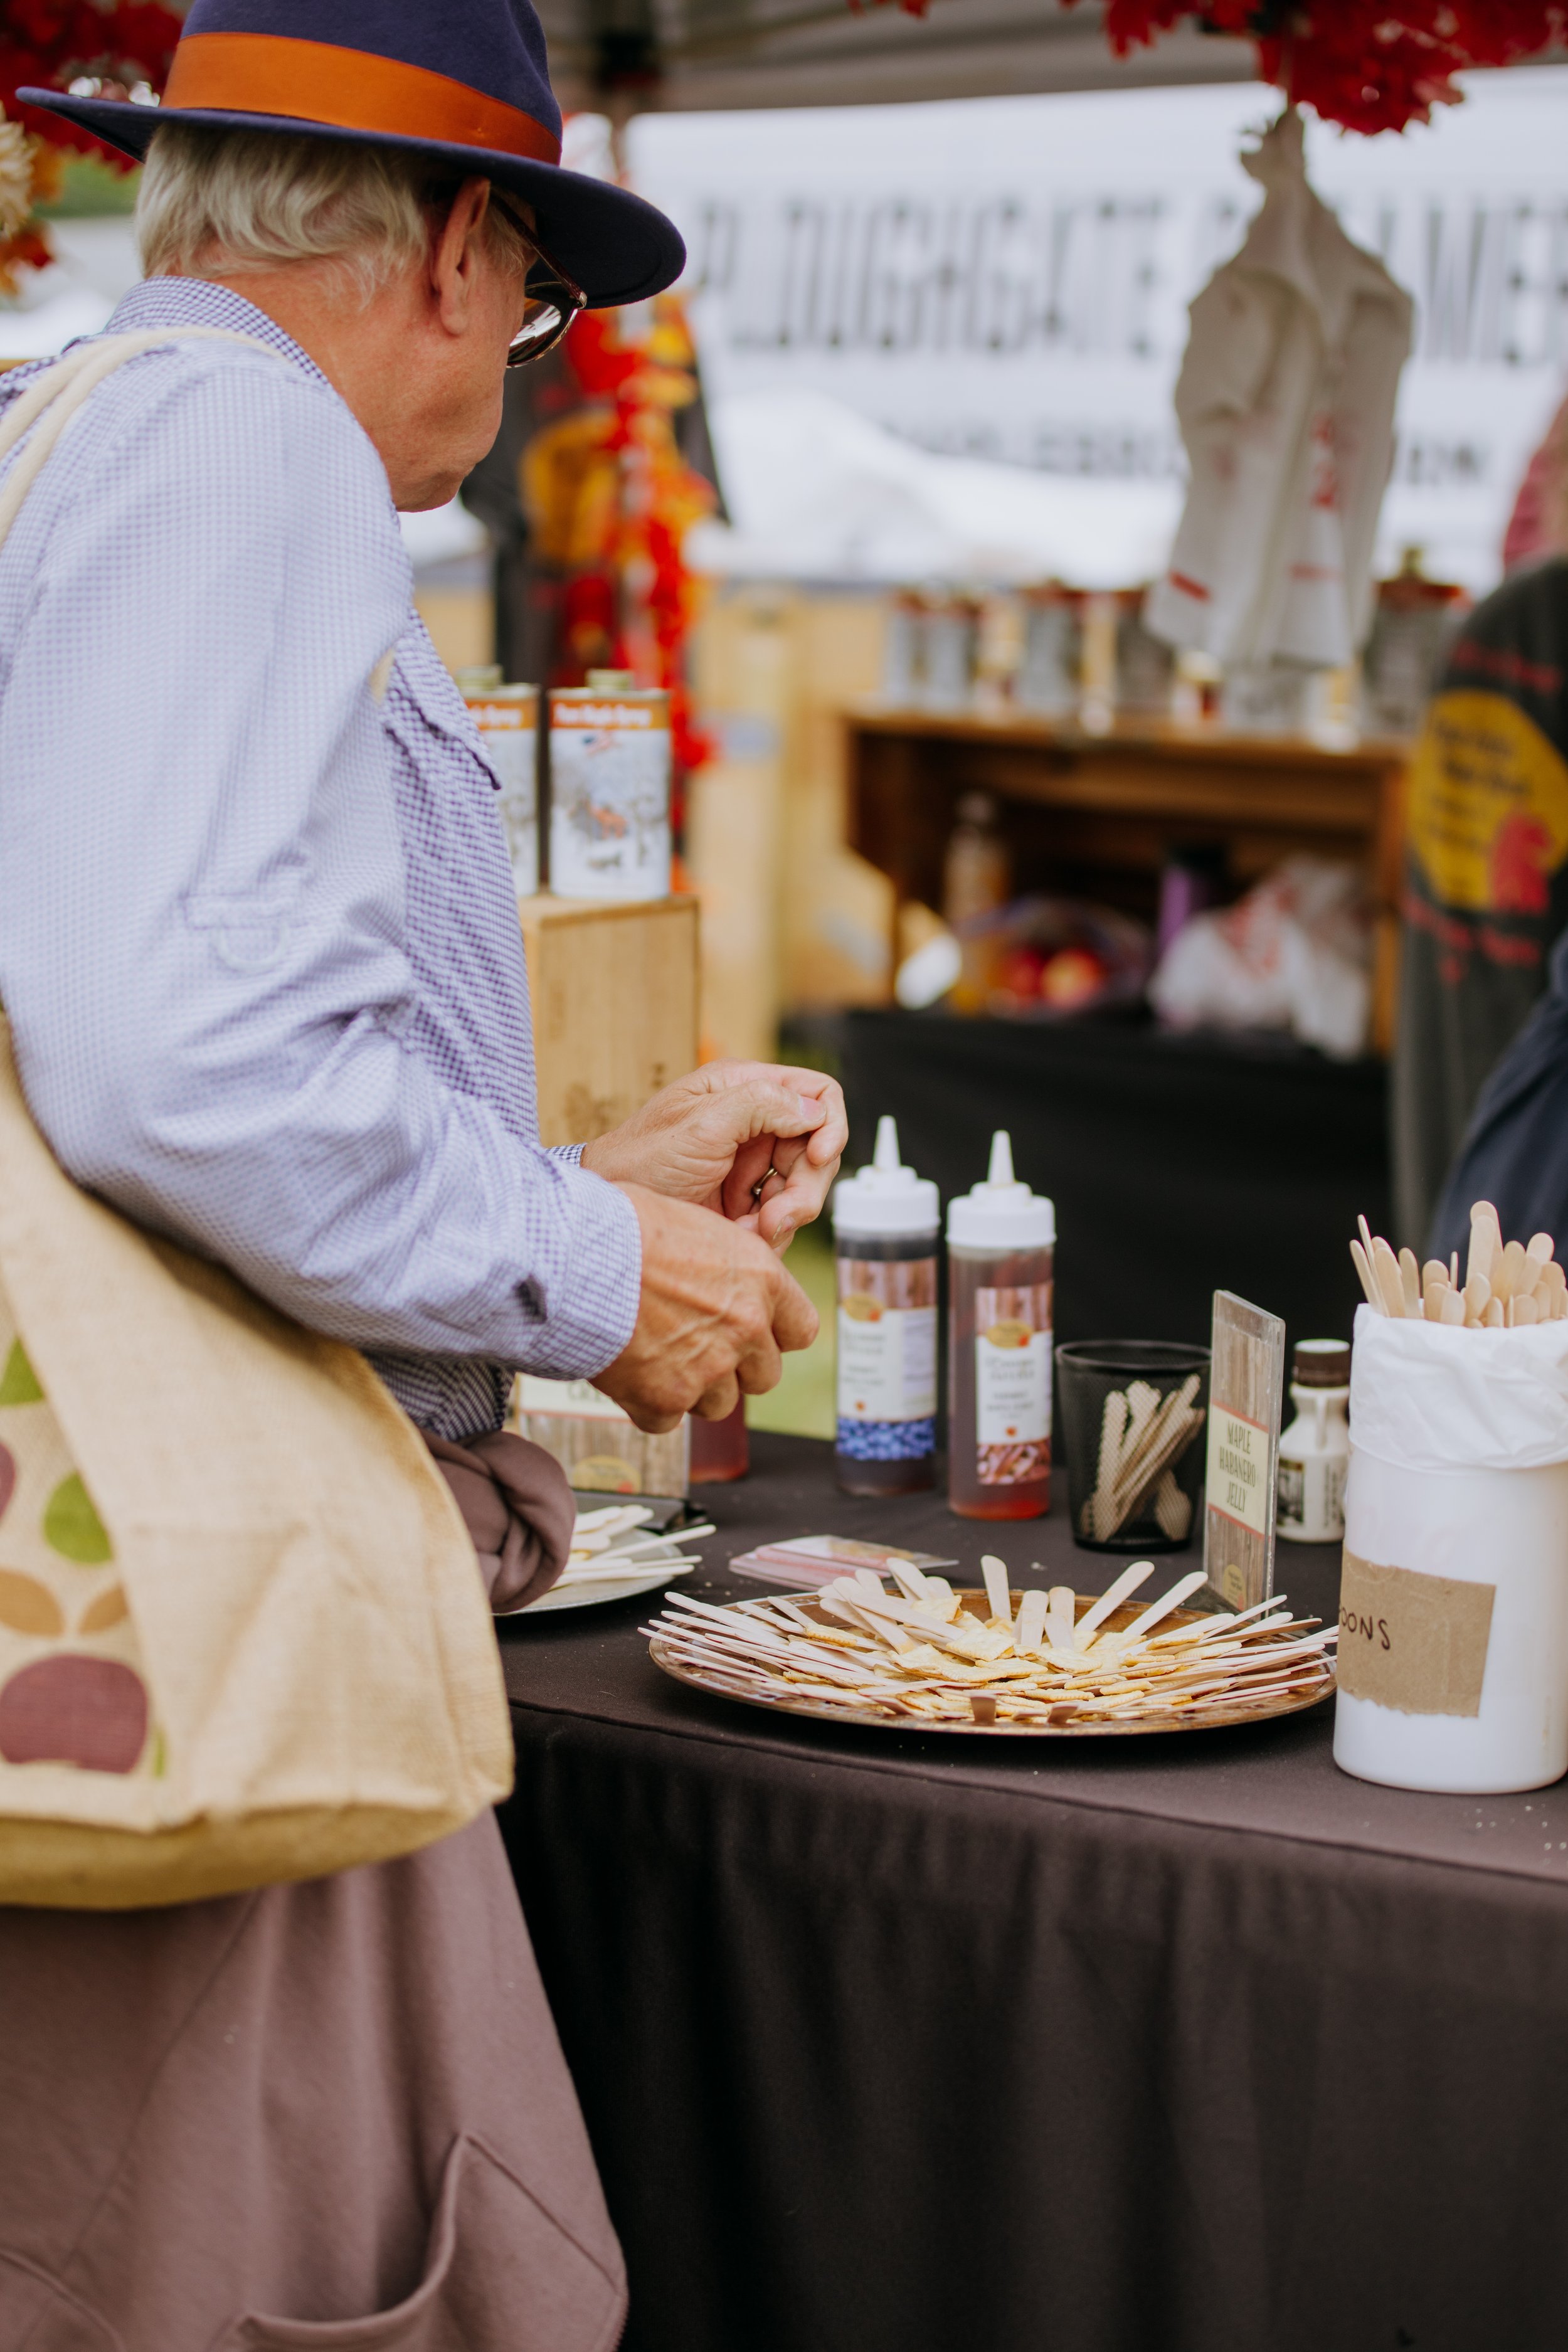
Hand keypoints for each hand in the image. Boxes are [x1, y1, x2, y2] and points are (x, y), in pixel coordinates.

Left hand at [579, 1061, 846, 1250]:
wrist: (614, 1215)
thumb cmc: (641, 1161)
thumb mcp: (701, 1126)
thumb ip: (759, 1105)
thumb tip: (812, 1109)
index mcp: (743, 1087)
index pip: (817, 1092)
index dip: (829, 1124)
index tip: (817, 1158)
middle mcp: (754, 1120)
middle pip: (818, 1147)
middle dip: (805, 1185)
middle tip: (777, 1217)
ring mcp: (752, 1162)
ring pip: (805, 1186)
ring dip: (786, 1214)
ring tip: (752, 1230)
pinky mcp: (746, 1200)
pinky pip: (785, 1215)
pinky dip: (771, 1231)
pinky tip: (740, 1236)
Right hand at [593, 1185, 818, 1431]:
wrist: (575, 1254)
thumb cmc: (625, 1226)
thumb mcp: (696, 1225)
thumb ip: (725, 1265)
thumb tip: (723, 1280)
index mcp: (761, 1278)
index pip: (801, 1329)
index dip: (775, 1335)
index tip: (754, 1333)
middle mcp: (746, 1326)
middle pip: (764, 1376)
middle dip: (734, 1368)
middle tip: (696, 1347)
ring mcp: (709, 1367)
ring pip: (720, 1404)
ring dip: (694, 1388)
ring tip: (657, 1356)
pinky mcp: (666, 1398)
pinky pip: (668, 1419)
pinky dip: (649, 1404)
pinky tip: (628, 1373)